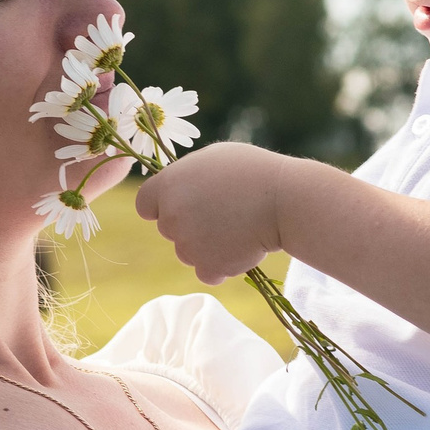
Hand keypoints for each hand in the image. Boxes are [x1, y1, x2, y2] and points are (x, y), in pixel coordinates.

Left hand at [132, 143, 300, 284]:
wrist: (283, 200)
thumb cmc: (252, 171)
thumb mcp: (212, 158)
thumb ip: (186, 175)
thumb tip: (178, 187)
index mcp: (168, 186)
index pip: (145, 205)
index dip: (162, 205)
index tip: (184, 204)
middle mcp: (171, 217)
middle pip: (168, 230)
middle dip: (189, 225)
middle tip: (221, 214)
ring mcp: (188, 245)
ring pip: (188, 252)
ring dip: (206, 246)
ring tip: (236, 228)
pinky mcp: (208, 267)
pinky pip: (207, 272)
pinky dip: (222, 265)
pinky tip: (241, 247)